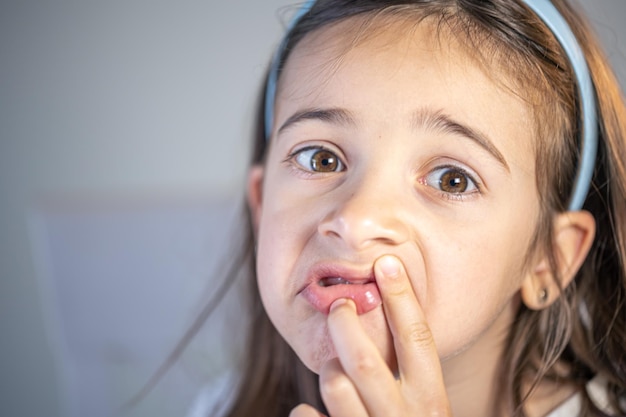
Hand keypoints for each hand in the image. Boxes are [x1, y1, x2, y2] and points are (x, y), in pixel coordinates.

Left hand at [289, 255, 451, 416]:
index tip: (387, 262)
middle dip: (344, 325)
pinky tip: (313, 411)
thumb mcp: (422, 407)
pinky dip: (304, 410)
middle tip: (339, 306)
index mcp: (430, 402)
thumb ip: (413, 375)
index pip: (418, 341)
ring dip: (329, 369)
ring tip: (334, 369)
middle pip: (364, 362)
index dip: (403, 299)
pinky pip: (306, 415)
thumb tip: (389, 312)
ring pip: (334, 385)